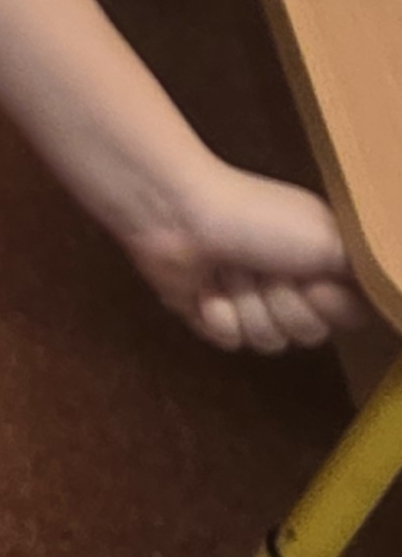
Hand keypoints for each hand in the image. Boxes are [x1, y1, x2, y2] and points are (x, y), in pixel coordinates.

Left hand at [122, 162, 367, 352]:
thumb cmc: (255, 218)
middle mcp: (289, 283)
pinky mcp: (210, 313)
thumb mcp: (329, 240)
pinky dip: (217, 316)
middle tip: (261, 268)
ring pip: (269, 341)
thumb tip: (389, 295)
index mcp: (320, 264)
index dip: (328, 304)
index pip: (347, 317)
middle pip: (308, 334)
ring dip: (247, 305)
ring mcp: (249, 299)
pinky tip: (205, 290)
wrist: (176, 213)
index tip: (312, 278)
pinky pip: (230, 343)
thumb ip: (366, 276)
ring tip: (229, 270)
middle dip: (282, 303)